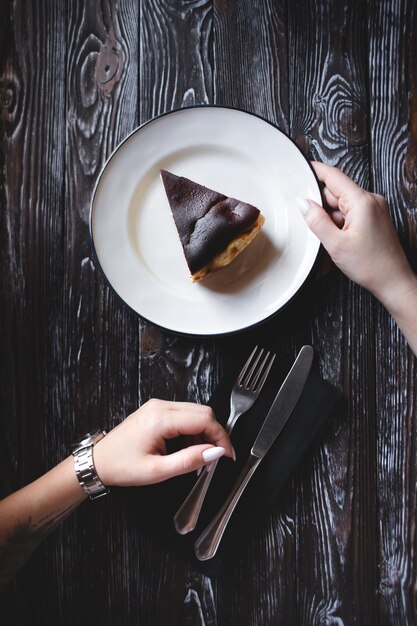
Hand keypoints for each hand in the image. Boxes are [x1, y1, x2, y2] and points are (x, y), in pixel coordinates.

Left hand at [93, 399, 234, 486]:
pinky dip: (192, 429)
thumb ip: (190, 460)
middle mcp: (160, 406)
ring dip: (203, 432)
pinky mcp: (156, 410)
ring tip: (198, 455)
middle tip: (215, 456)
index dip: (221, 437)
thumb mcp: (158, 471)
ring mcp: (158, 406)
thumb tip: (216, 452)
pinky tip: (186, 447)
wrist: (99, 461)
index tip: (228, 455)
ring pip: (195, 411)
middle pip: (203, 411)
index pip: (204, 420)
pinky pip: (184, 414)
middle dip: (215, 433)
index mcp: (161, 419)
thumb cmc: (123, 467)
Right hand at [297, 162, 415, 306]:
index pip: (334, 177)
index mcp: (362, 201)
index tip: (303, 167)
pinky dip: (340, 228)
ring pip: (341, 208)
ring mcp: (374, 210)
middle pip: (335, 194)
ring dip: (331, 223)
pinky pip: (350, 217)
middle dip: (322, 210)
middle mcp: (370, 201)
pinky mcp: (374, 220)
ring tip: (332, 245)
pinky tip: (339, 244)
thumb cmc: (371, 265)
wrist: (394, 282)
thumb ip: (316, 220)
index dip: (316, 171)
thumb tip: (303, 203)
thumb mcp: (335, 244)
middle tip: (318, 230)